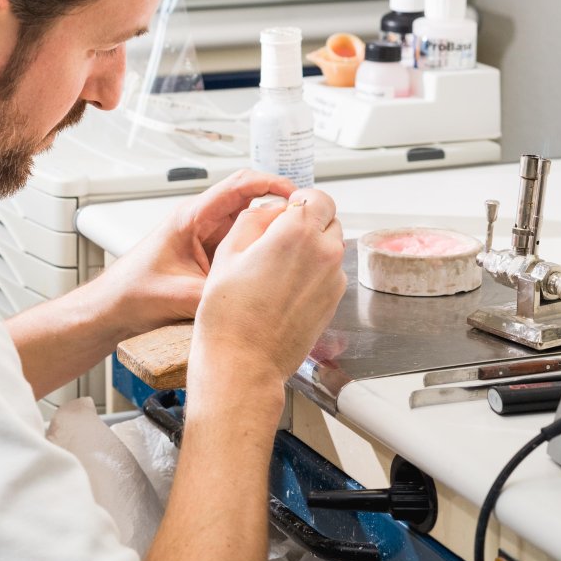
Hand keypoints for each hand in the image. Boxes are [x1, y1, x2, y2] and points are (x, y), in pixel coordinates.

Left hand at [93, 169, 295, 336]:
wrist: (111, 311)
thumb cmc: (131, 294)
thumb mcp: (179, 296)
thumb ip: (217, 294)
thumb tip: (254, 295)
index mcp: (191, 218)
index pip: (238, 185)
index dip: (271, 184)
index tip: (295, 195)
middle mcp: (202, 223)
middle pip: (250, 202)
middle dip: (280, 209)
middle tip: (306, 223)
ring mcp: (207, 240)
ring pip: (249, 225)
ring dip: (271, 232)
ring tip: (298, 244)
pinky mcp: (210, 258)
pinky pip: (242, 247)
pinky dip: (261, 251)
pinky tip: (276, 266)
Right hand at [189, 188, 346, 386]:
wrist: (243, 362)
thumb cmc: (229, 314)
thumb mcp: (227, 252)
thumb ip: (254, 220)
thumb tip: (271, 212)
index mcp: (296, 233)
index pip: (317, 197)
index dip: (301, 200)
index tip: (287, 209)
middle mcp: (323, 253)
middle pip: (329, 220)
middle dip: (309, 222)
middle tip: (279, 238)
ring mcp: (332, 279)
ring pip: (331, 247)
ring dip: (313, 247)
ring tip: (278, 268)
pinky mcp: (333, 302)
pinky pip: (330, 273)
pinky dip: (314, 272)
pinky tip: (285, 289)